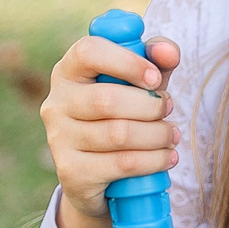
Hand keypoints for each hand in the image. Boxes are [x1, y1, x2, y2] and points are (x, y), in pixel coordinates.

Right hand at [40, 32, 183, 227]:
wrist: (97, 174)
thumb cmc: (122, 116)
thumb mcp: (139, 85)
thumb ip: (156, 61)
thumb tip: (169, 52)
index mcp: (69, 71)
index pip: (88, 52)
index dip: (127, 62)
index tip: (155, 78)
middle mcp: (56, 103)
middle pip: (107, 99)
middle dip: (151, 105)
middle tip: (169, 109)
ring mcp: (59, 139)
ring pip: (119, 134)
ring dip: (158, 135)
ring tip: (172, 135)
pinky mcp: (71, 172)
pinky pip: (122, 163)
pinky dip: (154, 160)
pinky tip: (167, 157)